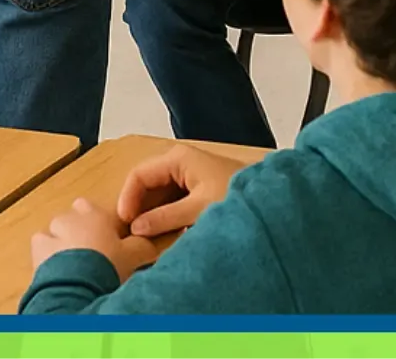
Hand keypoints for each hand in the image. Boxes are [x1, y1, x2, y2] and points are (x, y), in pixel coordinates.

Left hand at [30, 197, 156, 278]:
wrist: (78, 286)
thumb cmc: (108, 265)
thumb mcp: (134, 256)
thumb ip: (141, 246)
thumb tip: (148, 242)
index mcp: (92, 213)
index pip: (90, 207)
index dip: (96, 222)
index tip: (104, 238)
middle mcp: (67, 219)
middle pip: (70, 220)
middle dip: (76, 233)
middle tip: (90, 254)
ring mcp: (48, 236)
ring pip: (51, 236)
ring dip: (58, 246)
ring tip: (71, 267)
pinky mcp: (35, 256)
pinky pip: (40, 255)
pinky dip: (46, 262)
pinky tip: (57, 274)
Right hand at [116, 143, 244, 236]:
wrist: (271, 199)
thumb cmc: (237, 196)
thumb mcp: (199, 209)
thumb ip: (166, 218)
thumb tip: (136, 229)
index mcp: (178, 158)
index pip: (139, 175)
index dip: (127, 198)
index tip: (124, 225)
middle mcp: (180, 162)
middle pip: (147, 184)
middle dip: (138, 208)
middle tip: (131, 235)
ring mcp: (189, 174)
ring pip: (159, 194)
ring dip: (152, 214)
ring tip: (145, 238)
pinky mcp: (197, 188)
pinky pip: (172, 201)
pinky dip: (165, 216)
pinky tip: (164, 233)